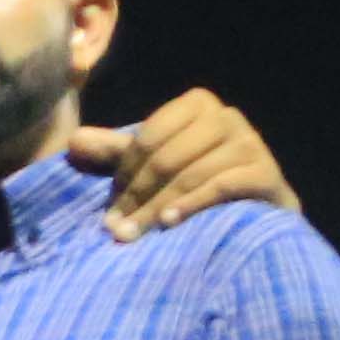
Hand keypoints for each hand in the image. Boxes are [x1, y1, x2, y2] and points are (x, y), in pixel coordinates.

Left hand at [68, 88, 296, 236]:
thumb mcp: (154, 164)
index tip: (110, 206)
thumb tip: (73, 141)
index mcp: (198, 106)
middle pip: (168, 157)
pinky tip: (169, 223)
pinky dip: (193, 205)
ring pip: (192, 174)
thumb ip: (117, 152)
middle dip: (136, 196)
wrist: (257, 210)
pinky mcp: (266, 173)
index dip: (124, 174)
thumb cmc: (197, 182)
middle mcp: (227, 118)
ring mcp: (251, 144)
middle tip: (115, 228)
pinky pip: (223, 186)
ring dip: (157, 208)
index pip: (148, 138)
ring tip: (133, 234)